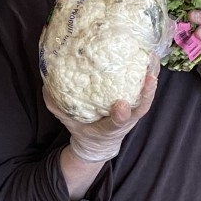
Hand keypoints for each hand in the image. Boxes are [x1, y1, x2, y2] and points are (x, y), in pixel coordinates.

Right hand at [43, 59, 158, 162]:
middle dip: (146, 94)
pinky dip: (150, 74)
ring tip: (154, 59)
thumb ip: (58, 107)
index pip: (116, 123)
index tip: (121, 106)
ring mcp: (132, 112)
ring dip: (151, 79)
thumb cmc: (85, 129)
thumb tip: (46, 87)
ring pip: (146, 97)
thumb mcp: (68, 122)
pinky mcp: (135, 104)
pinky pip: (145, 89)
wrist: (98, 143)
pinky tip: (151, 56)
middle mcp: (124, 120)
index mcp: (109, 128)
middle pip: (140, 108)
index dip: (120, 115)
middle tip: (149, 78)